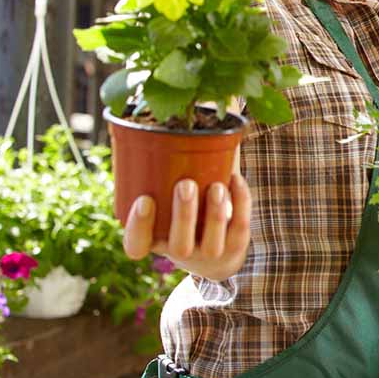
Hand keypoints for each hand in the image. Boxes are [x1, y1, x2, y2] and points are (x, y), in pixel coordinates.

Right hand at [122, 174, 251, 281]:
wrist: (216, 255)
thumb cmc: (182, 218)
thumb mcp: (164, 208)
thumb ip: (157, 181)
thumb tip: (137, 122)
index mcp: (155, 243)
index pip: (137, 245)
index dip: (138, 226)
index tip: (144, 200)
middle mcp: (181, 254)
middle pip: (179, 244)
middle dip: (183, 214)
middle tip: (185, 184)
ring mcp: (210, 254)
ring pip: (213, 242)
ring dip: (215, 213)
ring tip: (216, 186)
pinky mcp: (236, 246)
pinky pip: (240, 227)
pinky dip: (241, 202)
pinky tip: (235, 179)